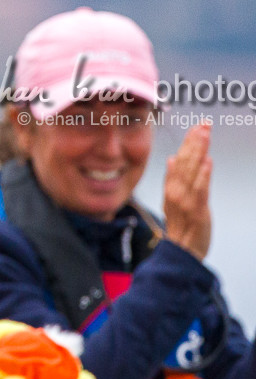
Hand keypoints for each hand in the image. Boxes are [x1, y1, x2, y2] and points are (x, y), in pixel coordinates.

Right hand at [163, 121, 212, 259]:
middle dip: (194, 142)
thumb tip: (171, 159)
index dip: (188, 143)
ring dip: (199, 152)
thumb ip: (172, 179)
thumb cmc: (181, 228)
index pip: (179, 160)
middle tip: (203, 125)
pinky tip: (207, 162)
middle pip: (184, 162)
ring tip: (205, 135)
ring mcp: (185, 201)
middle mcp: (176, 192)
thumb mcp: (173, 201)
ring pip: (192, 172)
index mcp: (171, 188)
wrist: (181, 252)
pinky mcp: (197, 211)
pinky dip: (203, 175)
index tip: (196, 127)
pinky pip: (200, 190)